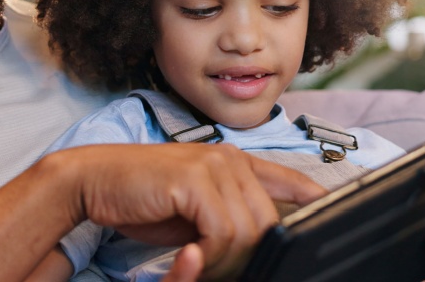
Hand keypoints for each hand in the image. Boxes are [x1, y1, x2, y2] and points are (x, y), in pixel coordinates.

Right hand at [52, 143, 325, 280]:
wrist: (93, 182)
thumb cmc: (139, 199)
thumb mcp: (192, 212)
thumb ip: (225, 220)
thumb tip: (256, 245)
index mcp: (232, 162)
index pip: (288, 179)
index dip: (313, 197)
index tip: (331, 209)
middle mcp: (229, 158)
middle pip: (269, 219)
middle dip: (247, 255)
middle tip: (212, 266)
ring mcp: (213, 165)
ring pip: (249, 230)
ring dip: (226, 259)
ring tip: (196, 262)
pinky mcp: (194, 180)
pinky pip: (223, 232)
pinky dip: (209, 255)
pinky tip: (188, 255)